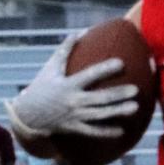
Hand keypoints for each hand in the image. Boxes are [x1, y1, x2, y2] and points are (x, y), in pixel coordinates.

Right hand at [3, 33, 141, 141]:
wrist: (27, 115)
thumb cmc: (42, 87)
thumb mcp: (51, 68)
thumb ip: (65, 50)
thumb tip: (79, 32)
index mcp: (68, 84)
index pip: (89, 75)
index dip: (105, 69)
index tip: (121, 63)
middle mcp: (72, 100)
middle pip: (99, 98)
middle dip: (118, 94)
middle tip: (136, 90)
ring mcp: (74, 116)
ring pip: (99, 115)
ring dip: (117, 112)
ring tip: (135, 107)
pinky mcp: (74, 128)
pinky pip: (93, 132)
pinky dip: (107, 132)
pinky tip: (122, 131)